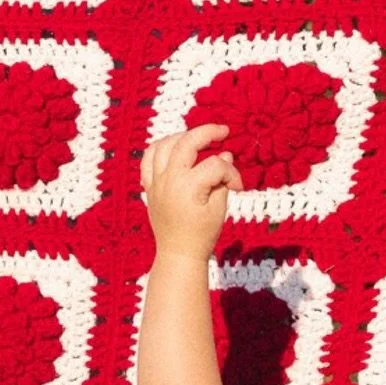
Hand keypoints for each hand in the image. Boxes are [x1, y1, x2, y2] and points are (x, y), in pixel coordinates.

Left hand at [140, 126, 243, 259]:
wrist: (178, 253)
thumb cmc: (202, 234)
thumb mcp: (219, 208)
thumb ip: (222, 180)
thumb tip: (225, 154)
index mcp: (188, 186)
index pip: (215, 165)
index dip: (231, 173)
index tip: (238, 187)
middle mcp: (169, 180)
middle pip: (187, 142)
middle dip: (207, 132)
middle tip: (223, 131)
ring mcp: (156, 182)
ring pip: (163, 145)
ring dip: (182, 137)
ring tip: (198, 138)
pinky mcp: (149, 187)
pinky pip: (148, 159)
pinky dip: (159, 149)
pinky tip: (173, 147)